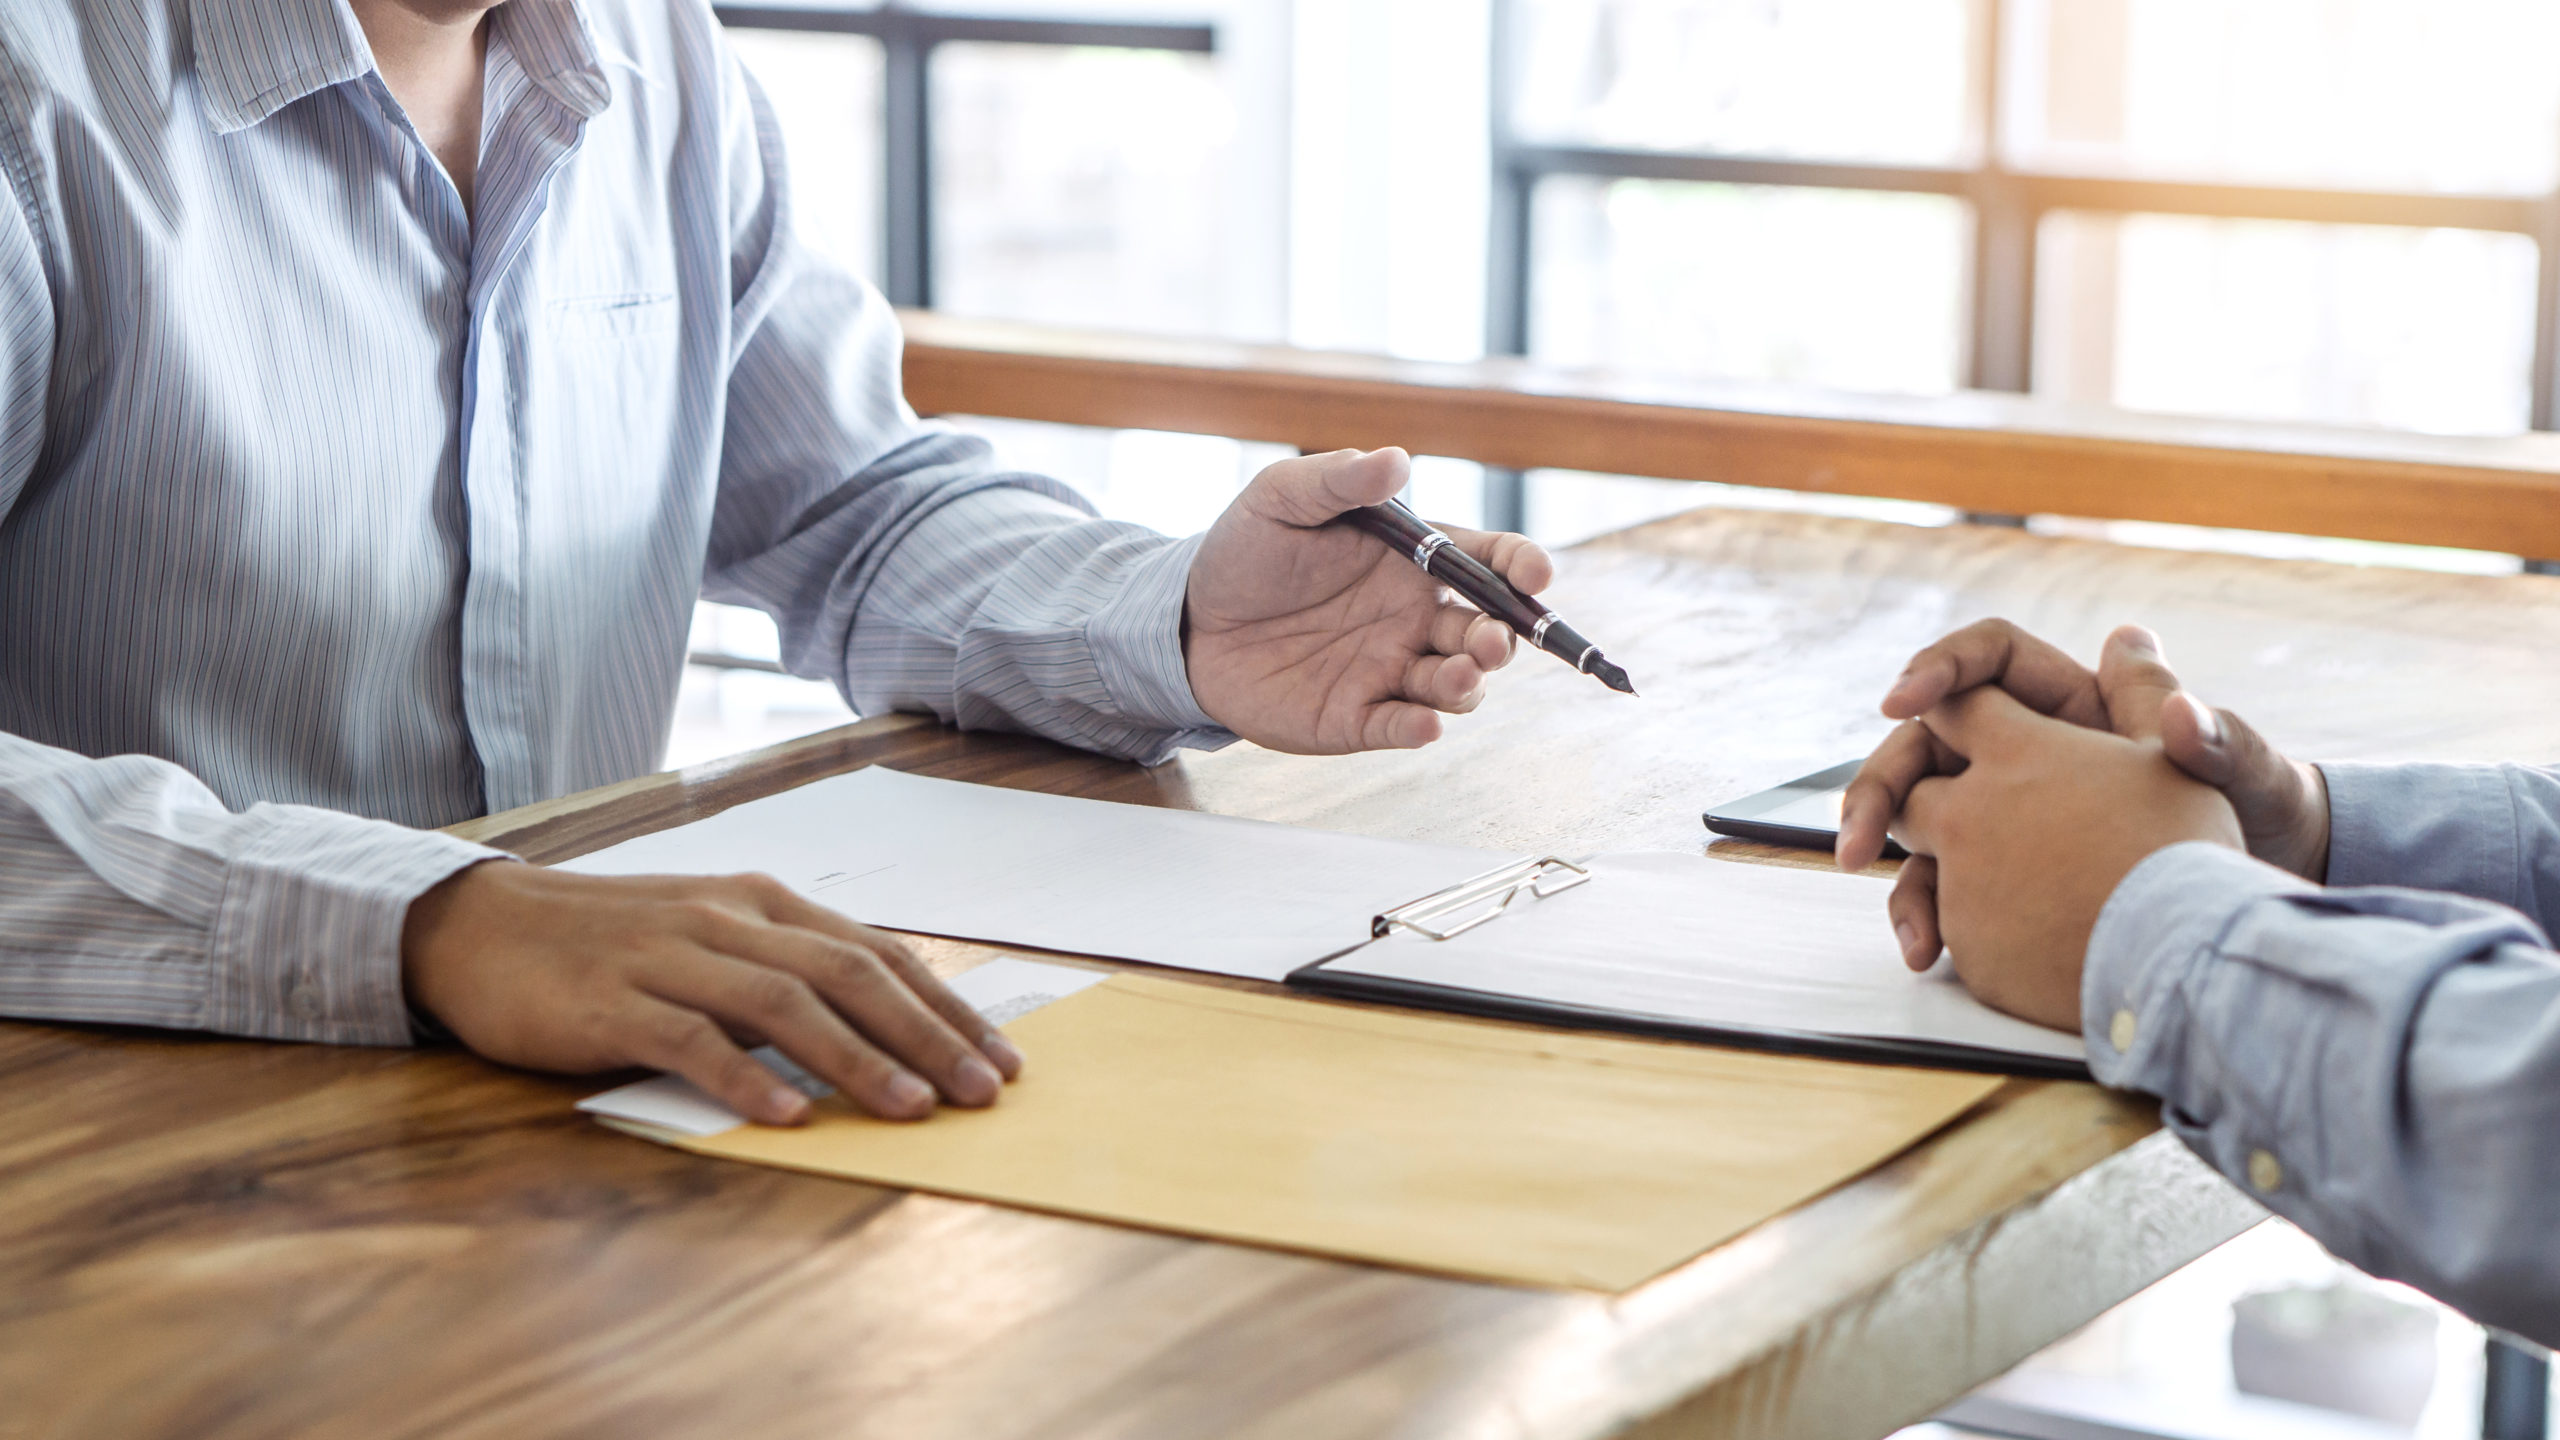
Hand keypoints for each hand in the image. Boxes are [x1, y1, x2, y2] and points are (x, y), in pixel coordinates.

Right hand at [402, 863, 1022, 1124]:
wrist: (482, 926)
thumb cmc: (611, 945)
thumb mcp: (711, 940)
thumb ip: (784, 973)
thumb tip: (879, 1030)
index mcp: (763, 904)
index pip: (875, 954)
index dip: (944, 1007)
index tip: (999, 1058)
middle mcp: (728, 920)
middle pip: (848, 976)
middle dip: (927, 1036)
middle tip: (981, 1093)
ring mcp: (671, 958)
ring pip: (784, 1004)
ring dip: (857, 1060)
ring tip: (912, 1109)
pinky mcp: (612, 1001)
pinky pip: (692, 1040)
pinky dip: (745, 1077)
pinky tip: (788, 1117)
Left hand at [1184, 448, 1554, 752]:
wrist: (1187, 621)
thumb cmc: (1245, 552)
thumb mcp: (1282, 499)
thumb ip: (1339, 481)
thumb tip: (1395, 461)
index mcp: (1412, 561)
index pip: (1487, 561)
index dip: (1521, 566)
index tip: (1536, 572)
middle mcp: (1414, 618)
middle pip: (1484, 631)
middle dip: (1500, 638)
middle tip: (1490, 641)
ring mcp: (1389, 670)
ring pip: (1455, 684)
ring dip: (1467, 683)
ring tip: (1457, 676)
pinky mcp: (1356, 718)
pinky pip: (1400, 728)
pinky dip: (1418, 729)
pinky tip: (1423, 724)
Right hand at [1837, 620, 2330, 967]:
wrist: (2264, 894)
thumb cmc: (2261, 813)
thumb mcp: (2243, 774)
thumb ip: (2212, 737)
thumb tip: (2173, 694)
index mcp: (2073, 702)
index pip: (1986, 660)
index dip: (1936, 669)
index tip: (1899, 701)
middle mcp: (2027, 750)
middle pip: (1925, 744)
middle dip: (1879, 786)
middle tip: (1856, 837)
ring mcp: (2009, 812)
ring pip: (1920, 816)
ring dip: (1887, 859)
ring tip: (1899, 917)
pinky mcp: (2003, 869)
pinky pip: (1943, 880)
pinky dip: (1924, 913)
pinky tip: (1927, 950)